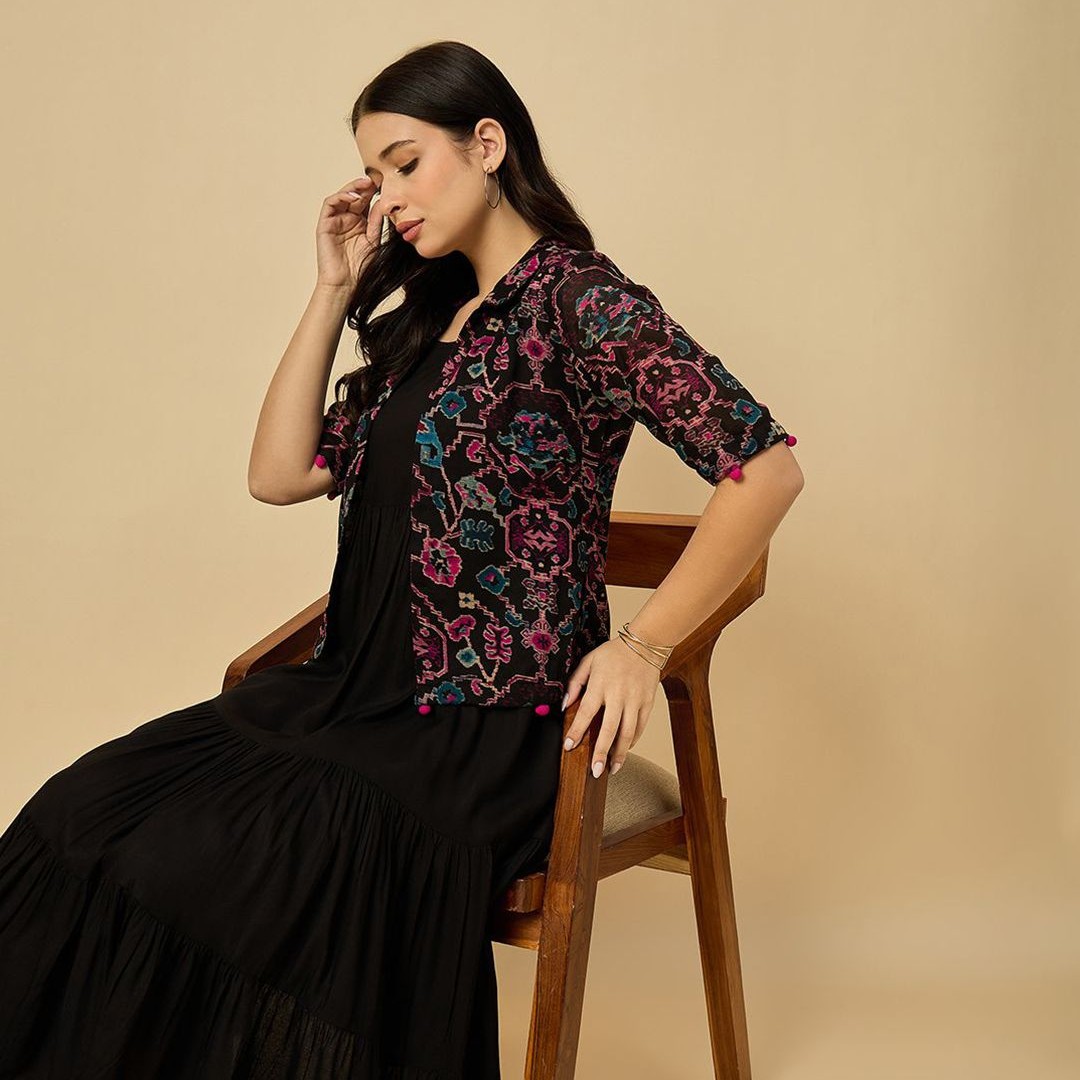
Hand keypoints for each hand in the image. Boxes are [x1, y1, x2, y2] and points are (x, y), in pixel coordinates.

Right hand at [314, 176, 389, 288]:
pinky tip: (354, 198)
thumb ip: (377, 222)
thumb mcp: (374, 240)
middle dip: (365, 185)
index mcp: (360, 222)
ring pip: (342, 196)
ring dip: (353, 187)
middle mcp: (347, 218)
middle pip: (355, 195)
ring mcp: (335, 220)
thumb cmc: (361, 268)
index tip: (387, 184)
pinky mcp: (325, 224)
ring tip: (366, 184)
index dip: (374, 191)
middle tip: (377, 179)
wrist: (347, 284)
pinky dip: (341, 197)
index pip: (366, 200)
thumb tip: (383, 202)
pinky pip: (330, 204)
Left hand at [561, 638, 662, 776]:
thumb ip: (575, 683)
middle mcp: (619, 694)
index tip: (569, 747)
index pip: (586, 712)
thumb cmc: (613, 653)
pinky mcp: (648, 703)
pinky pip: (640, 727)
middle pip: (610, 729)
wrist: (645, 644)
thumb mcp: (589, 662)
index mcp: (601, 684)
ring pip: (628, 733)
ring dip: (620, 754)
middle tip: (595, 771)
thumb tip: (565, 705)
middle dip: (601, 752)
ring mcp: (635, 700)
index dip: (577, 731)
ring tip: (611, 769)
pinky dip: (632, 741)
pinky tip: (624, 751)